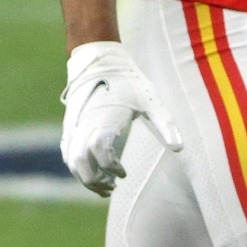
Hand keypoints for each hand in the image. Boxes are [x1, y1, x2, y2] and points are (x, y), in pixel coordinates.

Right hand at [60, 41, 181, 195]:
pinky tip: (90, 169)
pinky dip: (75, 165)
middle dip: (94, 180)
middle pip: (80, 161)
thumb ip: (165, 124)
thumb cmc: (127, 80)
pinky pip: (67, 149)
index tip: (124, 173)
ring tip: (102, 185)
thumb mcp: (151, 99)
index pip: (100, 151)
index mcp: (104, 118)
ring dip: (83, 176)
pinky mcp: (70, 122)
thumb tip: (179, 149)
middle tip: (112, 187)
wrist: (99, 60)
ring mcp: (75, 123)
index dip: (111, 167)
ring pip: (71, 159)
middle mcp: (86, 123)